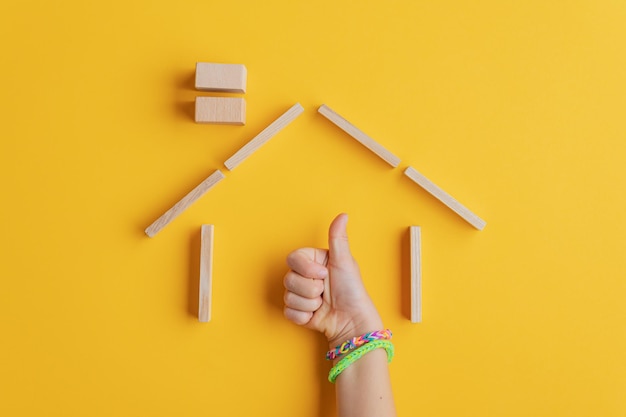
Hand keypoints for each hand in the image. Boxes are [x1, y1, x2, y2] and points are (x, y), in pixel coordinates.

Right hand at [283, 213, 382, 347]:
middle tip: (325, 291)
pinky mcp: (297, 311)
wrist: (352, 321)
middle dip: (310, 288)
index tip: (324, 274)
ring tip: (323, 304)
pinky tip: (316, 315)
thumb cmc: (352, 291)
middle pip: (288, 279)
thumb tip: (343, 215)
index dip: (306, 269)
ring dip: (309, 303)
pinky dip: (304, 316)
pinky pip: (288, 312)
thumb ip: (338, 238)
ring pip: (288, 296)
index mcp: (313, 261)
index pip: (293, 258)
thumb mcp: (345, 262)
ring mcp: (300, 294)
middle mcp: (305, 276)